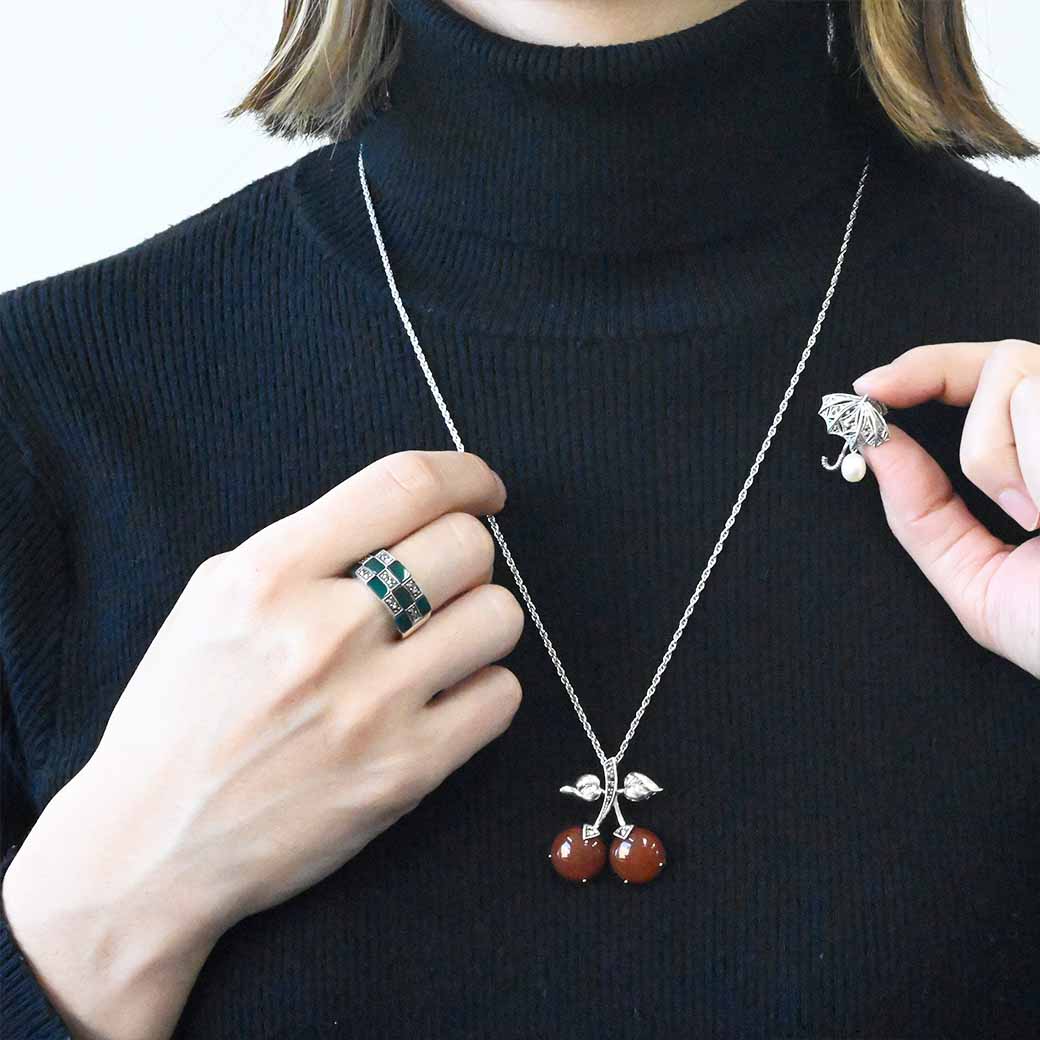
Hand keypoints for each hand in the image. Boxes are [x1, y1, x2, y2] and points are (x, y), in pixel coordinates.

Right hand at [2, 450, 523, 1039]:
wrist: (150, 847)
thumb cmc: (180, 716)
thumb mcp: (215, 601)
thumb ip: (307, 551)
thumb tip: (406, 522)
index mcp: (271, 574)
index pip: (406, 485)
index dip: (466, 475)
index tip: (482, 490)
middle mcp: (327, 631)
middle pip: (468, 546)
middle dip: (467, 555)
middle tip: (444, 583)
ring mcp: (372, 705)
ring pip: (499, 617)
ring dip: (480, 621)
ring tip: (442, 642)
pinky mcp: (406, 771)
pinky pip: (501, 696)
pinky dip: (482, 690)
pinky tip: (443, 698)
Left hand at [852, 339, 1039, 678]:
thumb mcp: (976, 579)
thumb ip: (920, 512)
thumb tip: (875, 444)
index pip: (984, 372)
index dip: (922, 367)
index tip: (868, 390)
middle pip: (1004, 363)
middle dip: (981, 440)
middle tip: (1010, 509)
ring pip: (1025, 386)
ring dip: (1011, 466)